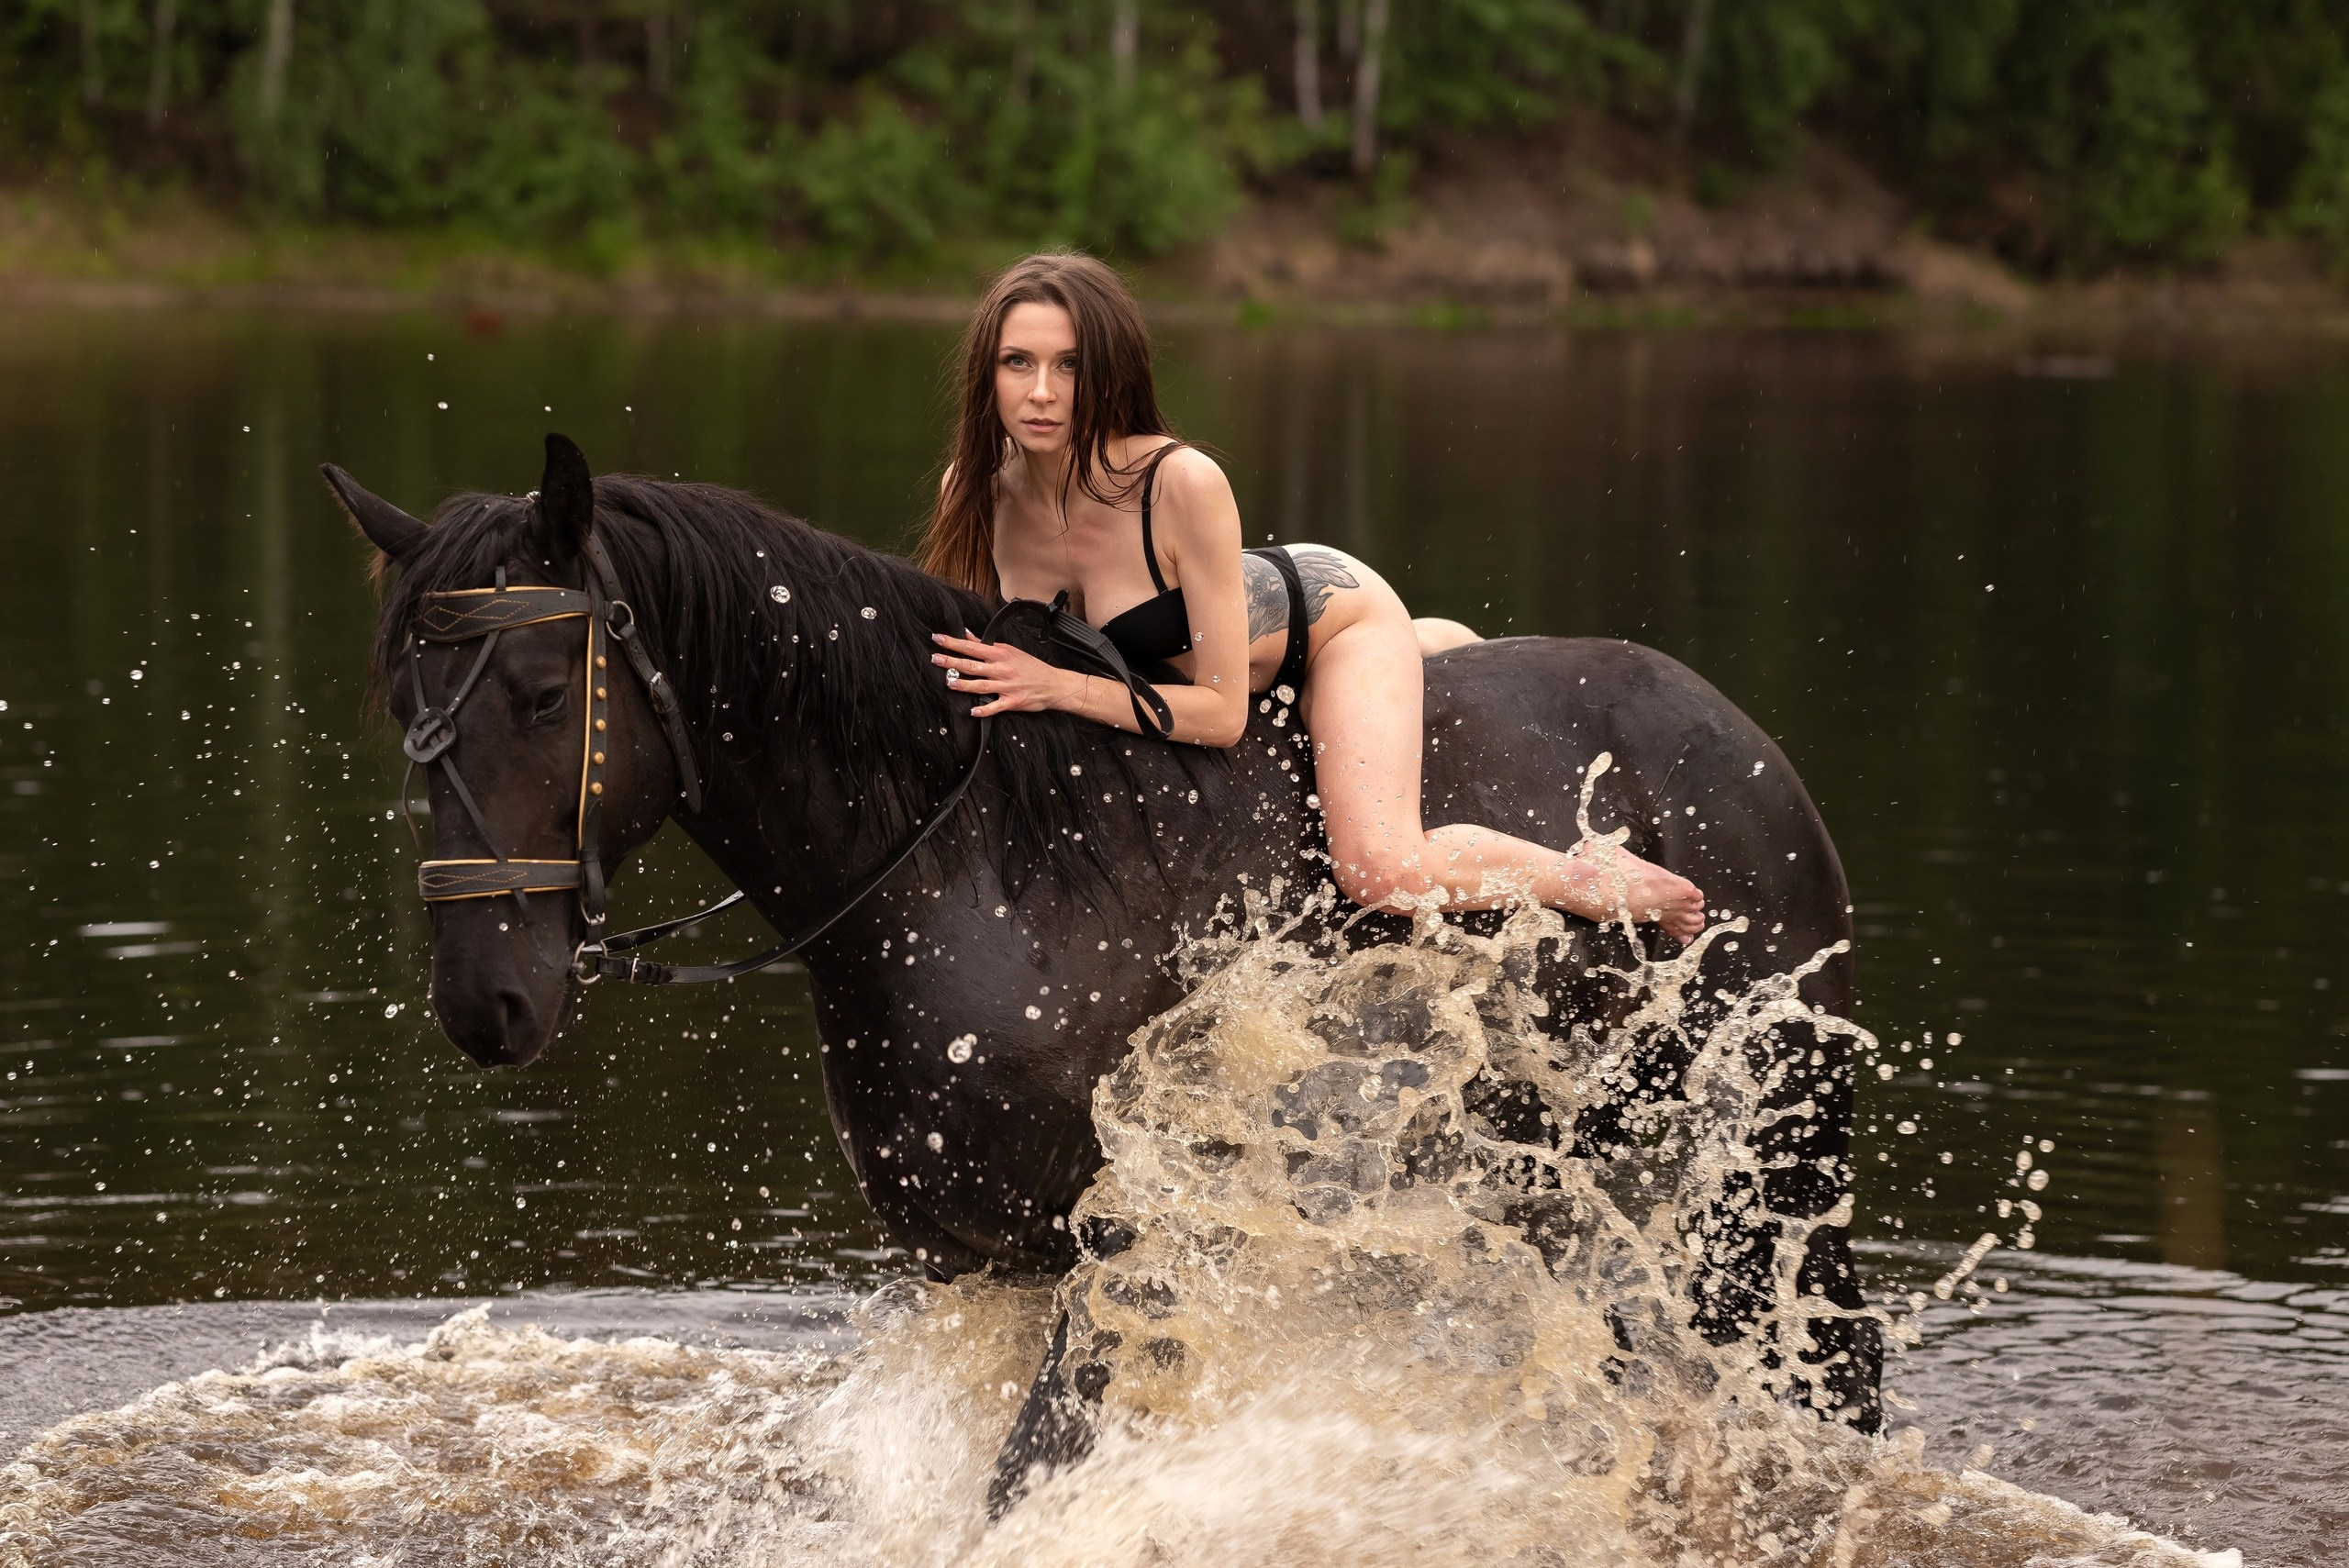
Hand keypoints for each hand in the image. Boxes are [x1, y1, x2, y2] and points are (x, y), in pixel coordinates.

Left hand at [931, 632, 1079, 717]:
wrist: (1053, 684)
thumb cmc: (1031, 667)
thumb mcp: (1010, 651)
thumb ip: (987, 645)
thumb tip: (967, 635)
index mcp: (1000, 654)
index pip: (971, 647)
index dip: (953, 642)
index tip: (938, 638)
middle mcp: (1002, 669)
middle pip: (972, 665)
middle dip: (951, 662)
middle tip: (935, 658)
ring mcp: (1006, 686)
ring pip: (980, 685)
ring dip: (963, 684)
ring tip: (949, 683)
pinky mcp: (1012, 702)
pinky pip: (995, 707)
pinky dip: (984, 709)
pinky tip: (972, 711)